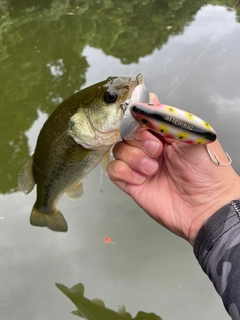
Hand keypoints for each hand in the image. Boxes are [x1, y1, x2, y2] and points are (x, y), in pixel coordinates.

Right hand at [108, 96, 239, 244]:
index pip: (141, 117)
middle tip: (157, 151)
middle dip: (139, 140)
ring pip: (119, 149)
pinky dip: (125, 172)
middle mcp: (150, 147)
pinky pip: (114, 170)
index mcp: (165, 133)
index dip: (138, 118)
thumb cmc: (207, 171)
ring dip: (134, 158)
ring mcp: (140, 165)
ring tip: (153, 169)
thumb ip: (168, 118)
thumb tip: (149, 98)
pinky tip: (142, 179)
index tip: (144, 125)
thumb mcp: (192, 136)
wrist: (206, 207)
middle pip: (126, 132)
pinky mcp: (132, 183)